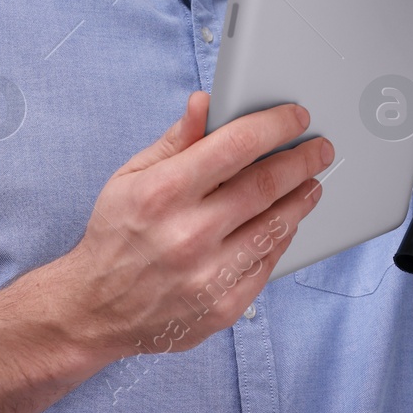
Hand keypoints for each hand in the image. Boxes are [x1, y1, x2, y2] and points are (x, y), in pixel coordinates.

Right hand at [51, 92, 332, 361]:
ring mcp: (208, 274)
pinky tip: (286, 222)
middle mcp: (188, 234)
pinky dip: (283, 237)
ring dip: (302, 198)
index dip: (276, 125)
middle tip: (319, 149)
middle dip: (302, 160)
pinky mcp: (222, 306)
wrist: (93, 309)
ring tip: (311, 182)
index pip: (237, 145)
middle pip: (266, 184)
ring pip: (276, 225)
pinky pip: (268, 263)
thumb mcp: (132, 176)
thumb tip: (206, 102)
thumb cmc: (116, 235)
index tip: (297, 118)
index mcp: (164, 193)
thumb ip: (177, 140)